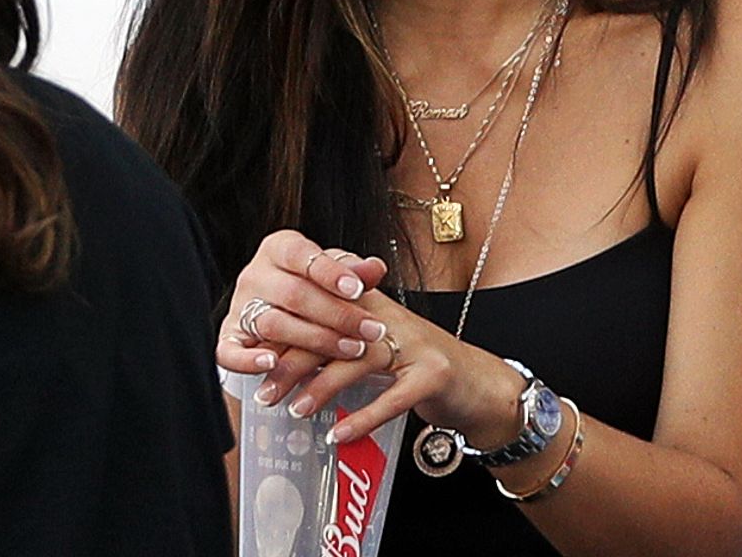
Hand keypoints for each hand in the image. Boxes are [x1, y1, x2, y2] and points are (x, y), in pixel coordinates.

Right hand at [217, 230, 388, 388]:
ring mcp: (239, 306)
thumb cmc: (311, 286)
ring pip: (273, 324)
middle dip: (337, 315)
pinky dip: (248, 360)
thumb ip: (355, 272)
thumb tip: (375, 269)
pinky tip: (272, 364)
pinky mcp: (229, 337)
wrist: (278, 307)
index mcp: (278, 249)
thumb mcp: (334, 273)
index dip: (330, 273)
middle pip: (294, 294)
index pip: (301, 255)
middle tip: (371, 331)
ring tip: (350, 350)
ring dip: (315, 340)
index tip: (359, 290)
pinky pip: (230, 351)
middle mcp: (255, 274)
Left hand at [284, 290, 525, 448]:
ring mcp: (418, 345)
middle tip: (265, 388)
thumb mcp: (380, 348)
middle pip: (334, 331)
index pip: (323, 308)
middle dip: (295, 360)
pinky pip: (392, 398)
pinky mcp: (436, 375)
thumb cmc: (422, 370)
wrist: (483, 386)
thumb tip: (283, 362)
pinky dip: (363, 419)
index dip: (288, 331)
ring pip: (359, 359)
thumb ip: (339, 346)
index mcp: (375, 306)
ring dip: (321, 386)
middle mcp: (394, 318)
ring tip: (294, 409)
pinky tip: (340, 435)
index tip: (258, 356)